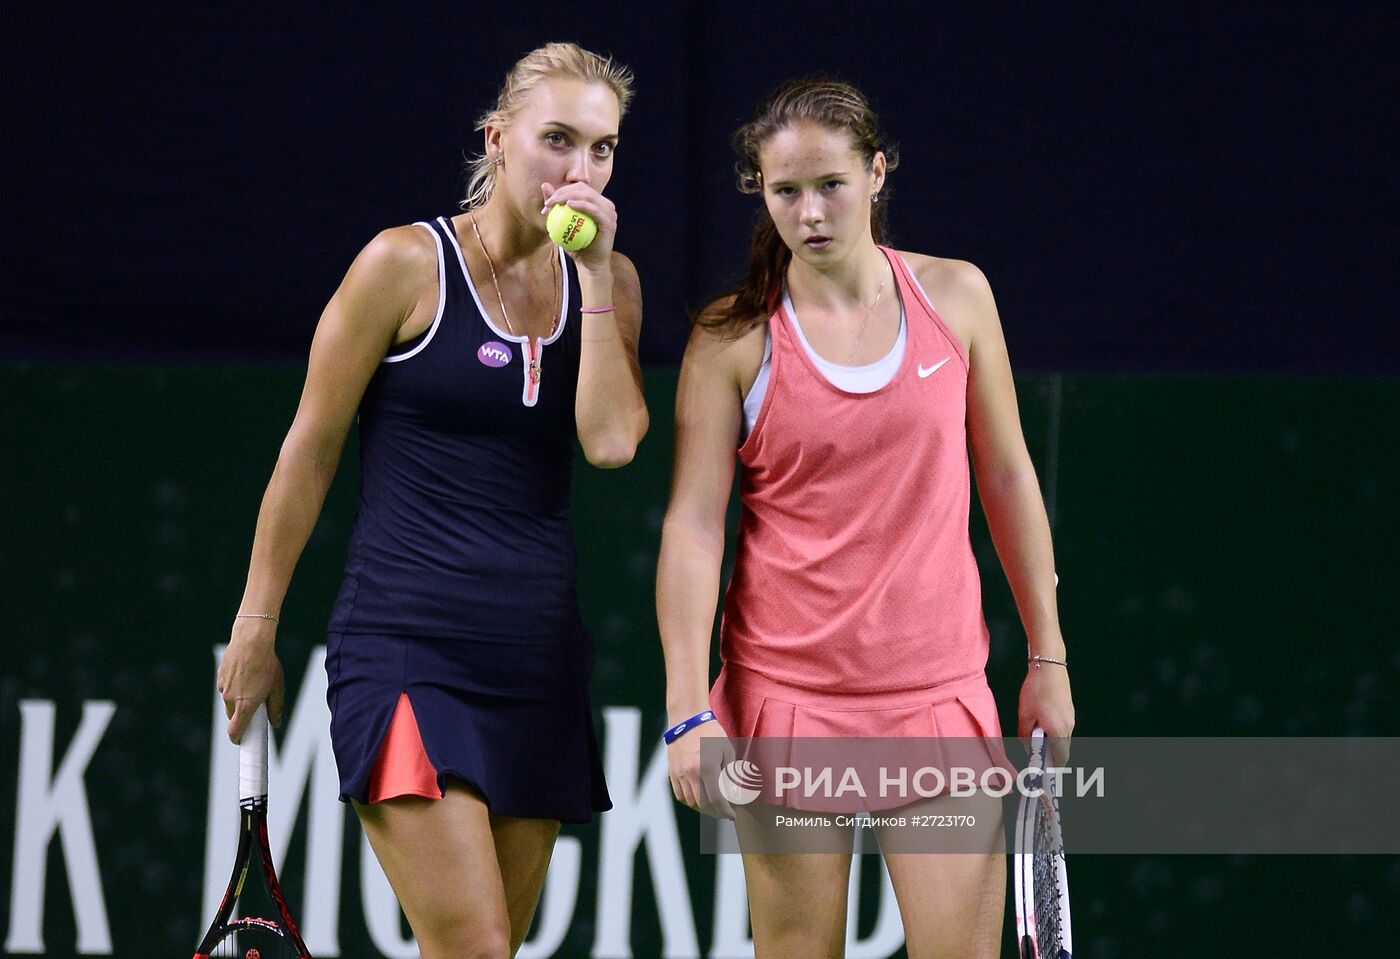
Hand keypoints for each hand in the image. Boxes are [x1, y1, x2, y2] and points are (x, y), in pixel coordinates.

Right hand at [217, 618, 285, 742]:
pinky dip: (234, 687)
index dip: (237, 738)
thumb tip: (275, 723)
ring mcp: (223, 688)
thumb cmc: (267, 664)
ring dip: (238, 699)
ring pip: (229, 702)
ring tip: (253, 684)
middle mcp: (231, 699)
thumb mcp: (277, 687)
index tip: (242, 740)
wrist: (251, 641)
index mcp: (245, 705)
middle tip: (255, 707)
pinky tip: (245, 675)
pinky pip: (226, 688)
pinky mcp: (220, 678)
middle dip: (242, 715)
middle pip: (233, 716)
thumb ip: (276, 708)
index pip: (234, 731)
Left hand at [539, 181, 615, 272]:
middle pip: (583, 189)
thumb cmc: (576, 245)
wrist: (589, 265)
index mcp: (596, 203)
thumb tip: (545, 185)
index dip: (562, 191)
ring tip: (555, 203)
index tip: (548, 203)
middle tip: (549, 202)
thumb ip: (556, 205)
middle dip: (563, 192)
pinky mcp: (609, 222)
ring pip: (588, 196)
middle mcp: (605, 205)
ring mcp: (609, 213)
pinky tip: (569, 205)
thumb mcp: (561, 223)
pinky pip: (594, 209)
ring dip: (569, 196)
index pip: (579, 189)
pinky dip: (581, 205)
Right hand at [667, 719, 735, 819]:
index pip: (717, 800)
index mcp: (707, 768)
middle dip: (715, 812)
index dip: (725, 811)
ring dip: (703, 808)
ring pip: (691, 802)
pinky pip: (680, 795)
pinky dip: (690, 802)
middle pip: (703, 804)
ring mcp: (680, 774)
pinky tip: (699, 799)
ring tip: (713, 806)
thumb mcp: (727, 751)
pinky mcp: (672, 773)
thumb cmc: (710, 734)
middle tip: (724, 812)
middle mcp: (691, 774)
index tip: (732, 815)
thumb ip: (730, 775)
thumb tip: (734, 795)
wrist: (687, 721)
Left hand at [1018, 661, 1073, 765]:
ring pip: (1063, 739)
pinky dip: (1054, 732)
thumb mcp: (1024, 715)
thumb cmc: (1036, 690)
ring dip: (1051, 743)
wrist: (1049, 666)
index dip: (1053, 769)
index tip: (1044, 774)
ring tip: (1035, 740)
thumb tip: (1028, 747)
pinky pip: (1063, 728)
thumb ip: (1025, 735)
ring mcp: (1071, 718)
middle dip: (1051, 756)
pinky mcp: (1069, 710)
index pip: (1060, 759)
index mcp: (1058, 731)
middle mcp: (1069, 727)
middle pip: (1063, 750)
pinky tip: (1041, 725)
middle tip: (1037, 758)